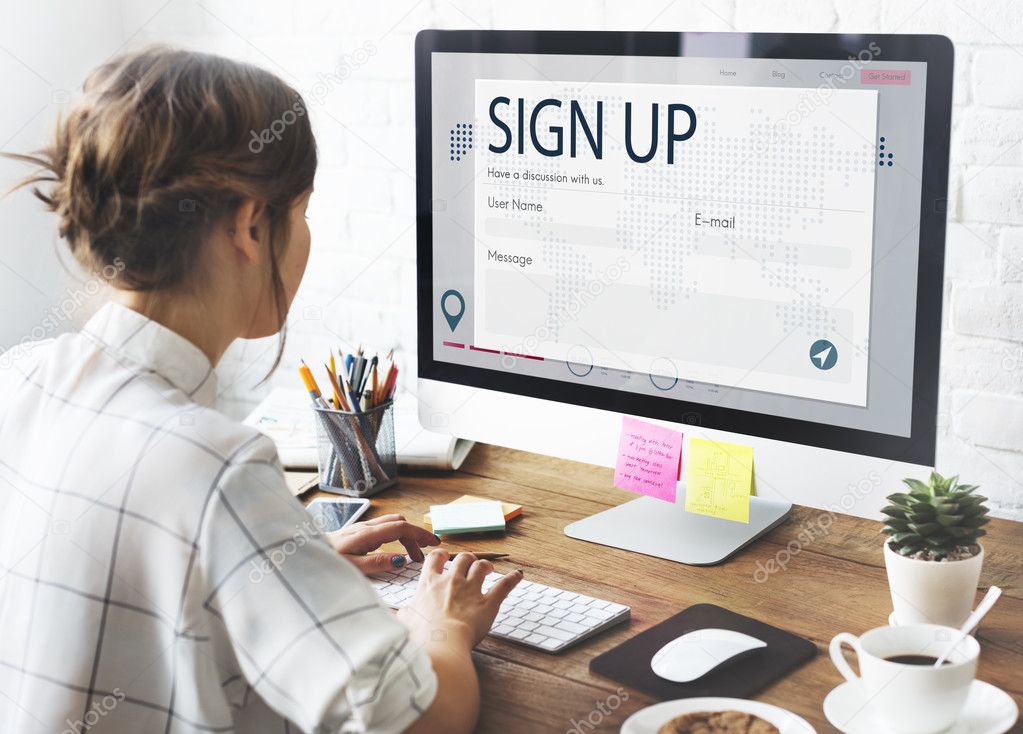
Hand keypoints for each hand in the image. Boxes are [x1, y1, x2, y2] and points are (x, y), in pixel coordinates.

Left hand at [326, 513, 439, 575]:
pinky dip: (395, 537)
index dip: (420, 534)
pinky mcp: (356, 533)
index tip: (434, 544)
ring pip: (391, 524)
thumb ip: (377, 563)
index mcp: (367, 534)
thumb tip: (401, 560)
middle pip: (399, 523)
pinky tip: (392, 551)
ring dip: (405, 536)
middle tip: (423, 555)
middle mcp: (365, 527)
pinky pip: (382, 529)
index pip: (401, 527)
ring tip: (411, 556)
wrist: (303, 554)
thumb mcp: (352, 567)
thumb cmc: (326, 562)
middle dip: (415, 536)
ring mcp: (360, 528)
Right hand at [398, 549, 522, 648]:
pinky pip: (503, 586)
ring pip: (481, 567)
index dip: (442, 555)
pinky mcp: (488, 602)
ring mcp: (471, 590)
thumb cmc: (421, 634)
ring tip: (488, 568)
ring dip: (486, 565)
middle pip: (462, 558)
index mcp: (430, 583)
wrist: (440, 643)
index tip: (445, 557)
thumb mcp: (406, 621)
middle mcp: (451, 581)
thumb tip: (402, 614)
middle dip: (467, 559)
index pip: (435, 558)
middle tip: (469, 564)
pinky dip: (512, 579)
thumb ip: (406, 613)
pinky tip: (518, 575)